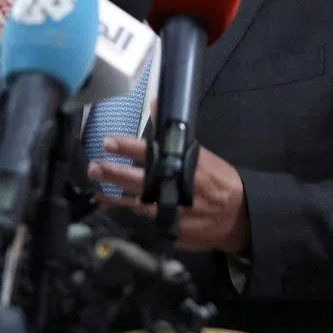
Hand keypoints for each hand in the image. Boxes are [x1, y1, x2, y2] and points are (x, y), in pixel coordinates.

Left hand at [86, 135, 249, 253]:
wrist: (238, 215)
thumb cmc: (217, 179)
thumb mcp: (198, 153)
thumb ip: (171, 132)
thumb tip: (154, 101)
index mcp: (184, 165)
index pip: (151, 152)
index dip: (128, 147)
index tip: (108, 142)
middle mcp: (176, 188)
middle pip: (138, 181)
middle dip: (113, 173)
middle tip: (94, 167)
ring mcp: (173, 212)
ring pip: (137, 204)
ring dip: (115, 198)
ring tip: (96, 191)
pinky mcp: (172, 230)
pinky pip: (145, 222)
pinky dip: (129, 214)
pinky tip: (112, 208)